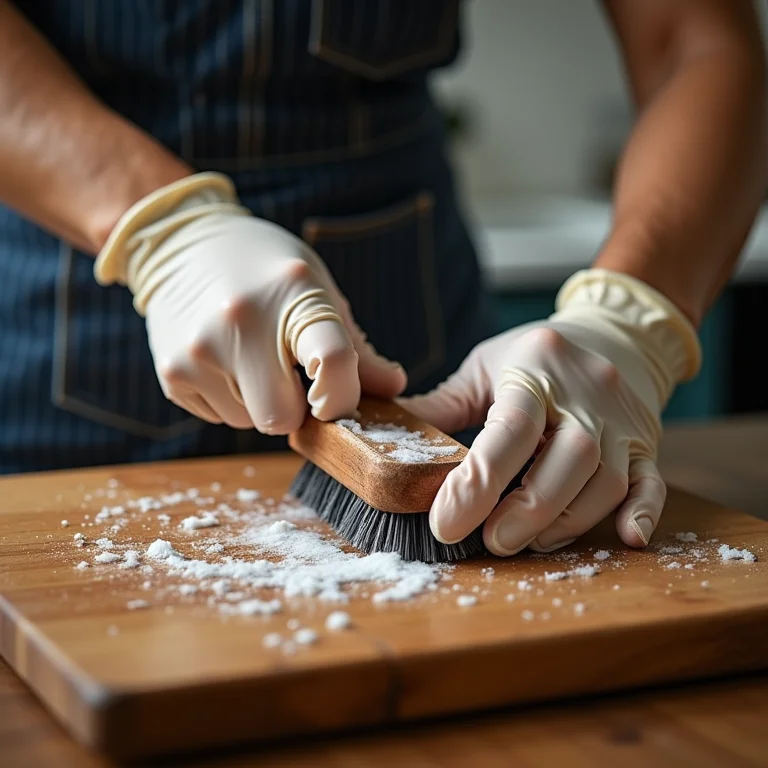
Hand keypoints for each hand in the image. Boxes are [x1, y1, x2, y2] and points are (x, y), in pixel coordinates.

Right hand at [94, 172, 405, 431]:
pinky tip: (224, 360)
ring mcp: (199, 350)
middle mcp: (239, 322)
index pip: (332, 363)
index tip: (336, 397)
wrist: (182, 244)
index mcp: (292, 293)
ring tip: (250, 357)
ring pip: (250, 422)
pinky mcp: (170, 373)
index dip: (341, 396)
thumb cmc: (266, 269)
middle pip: (283, 418)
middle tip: (291, 377)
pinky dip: (230, 400)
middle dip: (296, 410)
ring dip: (260, 403)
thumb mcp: (317, 288)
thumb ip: (356, 346)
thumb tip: (394, 387)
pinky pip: (219, 418)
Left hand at [402, 269, 700, 555]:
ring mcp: (621, 421)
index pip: (511, 428)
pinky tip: (627, 539)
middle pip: (569, 459)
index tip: (446, 521)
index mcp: (536, 370)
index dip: (479, 480)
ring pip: (607, 480)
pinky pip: (652, 481)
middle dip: (527, 510)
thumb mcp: (484, 367)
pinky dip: (644, 513)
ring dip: (566, 521)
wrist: (611, 334)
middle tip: (490, 541)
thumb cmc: (534, 356)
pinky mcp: (645, 444)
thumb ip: (441, 406)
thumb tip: (386, 445)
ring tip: (527, 542)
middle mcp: (586, 394)